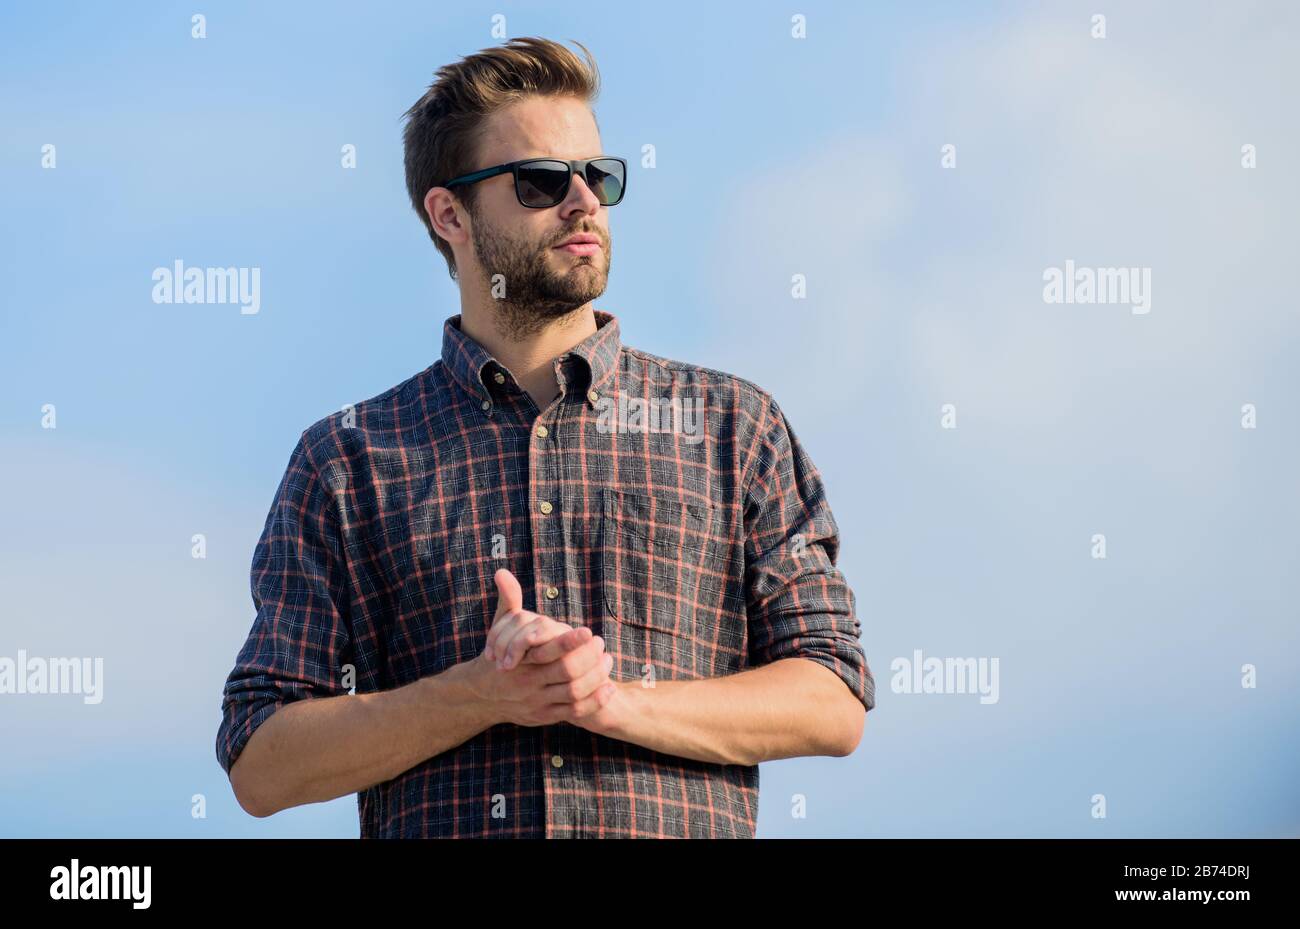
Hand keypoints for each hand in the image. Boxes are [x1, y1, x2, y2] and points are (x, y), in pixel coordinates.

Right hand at [473, 569, 617, 727]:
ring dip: (595, 677)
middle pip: (566, 673)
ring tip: (608, 660)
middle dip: (588, 658)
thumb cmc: (499, 655)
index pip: (548, 651)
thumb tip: (502, 571)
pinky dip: (594, 700)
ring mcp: (538, 701)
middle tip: (600, 643)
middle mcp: (529, 682)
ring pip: (573, 692)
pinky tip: (609, 687)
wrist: (482, 696)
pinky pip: (575, 712)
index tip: (588, 631)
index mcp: (521, 660)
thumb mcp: (499, 629)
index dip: (570, 642)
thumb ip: (507, 601)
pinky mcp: (546, 716)